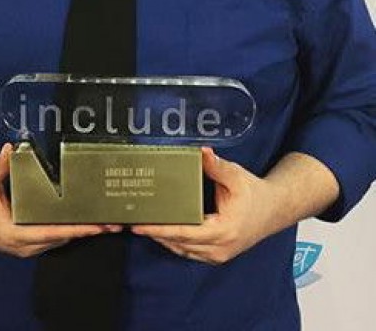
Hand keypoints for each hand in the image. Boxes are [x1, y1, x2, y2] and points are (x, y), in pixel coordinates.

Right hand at [0, 144, 117, 257]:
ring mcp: (24, 245)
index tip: (97, 226)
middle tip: (114, 222)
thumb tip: (10, 148)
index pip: (51, 233)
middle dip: (87, 231)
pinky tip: (84, 219)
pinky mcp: (26, 240)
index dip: (76, 230)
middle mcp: (21, 244)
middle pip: (61, 239)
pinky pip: (52, 237)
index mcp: (12, 233)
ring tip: (106, 221)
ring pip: (58, 240)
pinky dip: (69, 229)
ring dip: (80, 232)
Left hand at [131, 148, 276, 264]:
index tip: (139, 225)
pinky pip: (189, 251)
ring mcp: (218, 254)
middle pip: (179, 243)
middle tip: (132, 221)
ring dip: (163, 239)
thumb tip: (201, 151)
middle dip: (155, 233)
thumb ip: (216, 165)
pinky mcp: (217, 255)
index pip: (184, 233)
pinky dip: (174, 241)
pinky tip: (162, 230)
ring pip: (182, 250)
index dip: (160, 230)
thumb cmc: (254, 193)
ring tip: (142, 225)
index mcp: (223, 230)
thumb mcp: (235, 176)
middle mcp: (219, 248)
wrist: (274, 209)